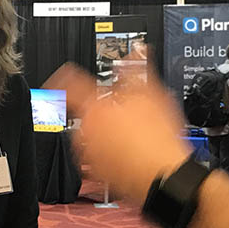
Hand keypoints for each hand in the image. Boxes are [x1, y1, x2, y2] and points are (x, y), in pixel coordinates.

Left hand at [46, 63, 191, 203]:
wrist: (163, 176)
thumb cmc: (157, 139)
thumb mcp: (154, 93)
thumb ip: (139, 68)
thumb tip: (138, 51)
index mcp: (94, 106)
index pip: (69, 83)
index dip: (66, 76)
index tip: (65, 75)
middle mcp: (85, 130)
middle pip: (87, 113)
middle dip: (103, 112)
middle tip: (127, 114)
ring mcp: (89, 154)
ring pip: (93, 137)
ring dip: (107, 134)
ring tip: (134, 136)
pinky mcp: (98, 174)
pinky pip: (100, 158)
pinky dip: (111, 154)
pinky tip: (131, 153)